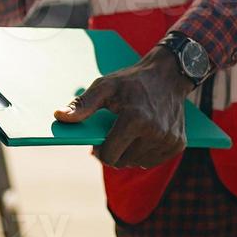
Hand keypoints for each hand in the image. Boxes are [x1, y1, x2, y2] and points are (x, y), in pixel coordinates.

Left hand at [52, 47, 193, 168]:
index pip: (109, 155)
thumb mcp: (105, 86)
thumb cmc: (132, 80)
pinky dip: (145, 153)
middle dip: (114, 152)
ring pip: (138, 163)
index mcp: (135, 118)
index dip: (100, 151)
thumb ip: (82, 104)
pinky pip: (153, 160)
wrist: (169, 74)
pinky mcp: (178, 144)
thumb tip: (58, 117)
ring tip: (130, 132)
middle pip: (123, 162)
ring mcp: (169, 139)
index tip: (98, 142)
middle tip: (114, 134)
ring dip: (130, 153)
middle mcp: (155, 132)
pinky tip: (145, 135)